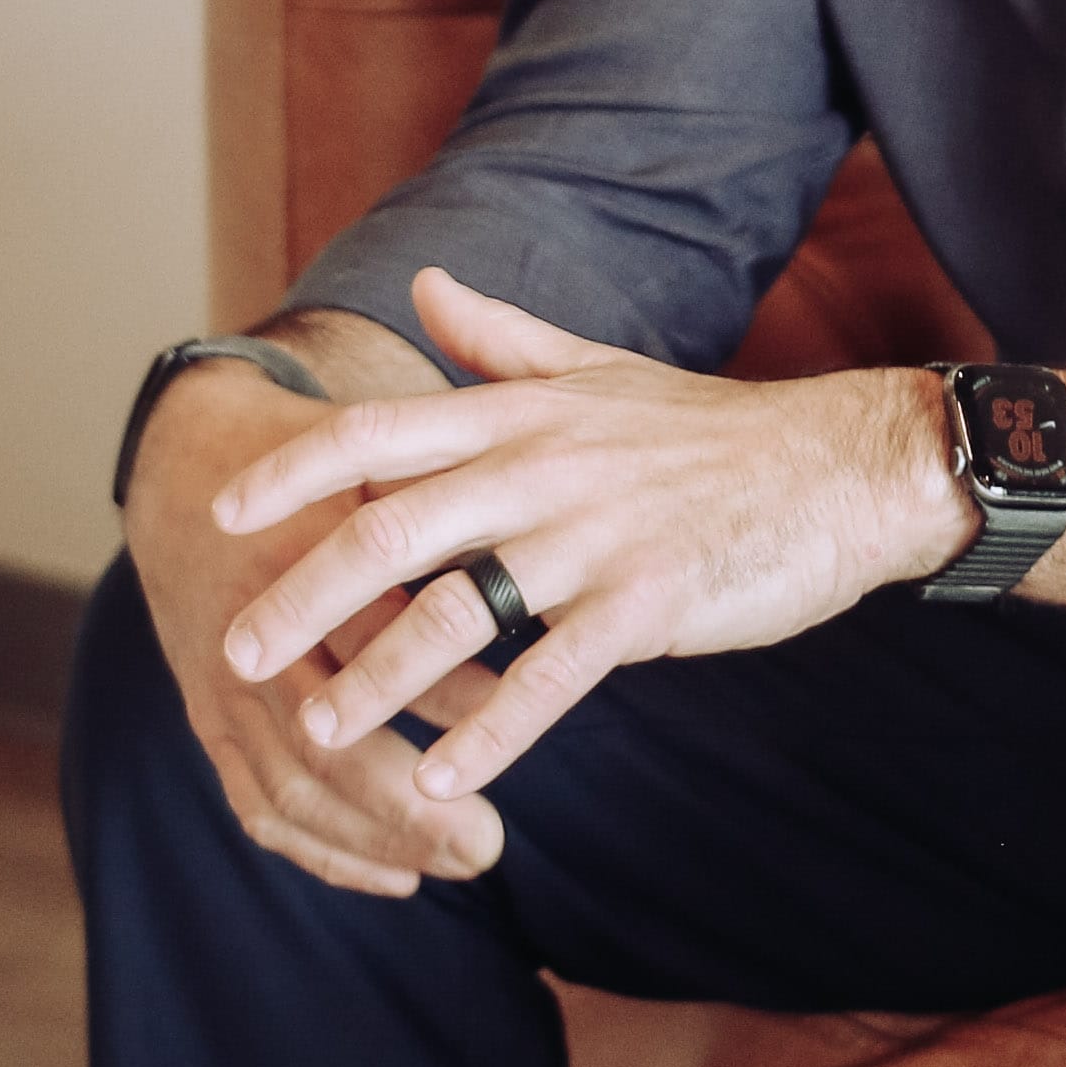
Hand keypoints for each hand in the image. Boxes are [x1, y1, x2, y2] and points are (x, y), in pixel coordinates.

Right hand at [116, 318, 506, 896]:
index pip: (373, 651)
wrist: (187, 470)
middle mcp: (248, 641)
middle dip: (406, 811)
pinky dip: (324, 851)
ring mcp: (218, 691)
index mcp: (297, 567)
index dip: (447, 699)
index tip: (519, 726)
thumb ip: (440, 535)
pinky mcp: (207, 722)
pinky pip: (256, 806)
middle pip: (321, 751)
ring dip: (373, 843)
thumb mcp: (380, 477)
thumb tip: (529, 618)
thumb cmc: (317, 469)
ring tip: (460, 861)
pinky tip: (396, 876)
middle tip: (488, 846)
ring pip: (288, 794)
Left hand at [210, 267, 962, 803]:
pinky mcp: (652, 601)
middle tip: (236, 655)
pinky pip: (553, 677)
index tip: (221, 515)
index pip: (379, 433)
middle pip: (393, 529)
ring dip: (379, 680)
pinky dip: (490, 732)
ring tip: (320, 732)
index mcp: (525, 413)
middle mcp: (546, 466)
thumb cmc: (714, 430)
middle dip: (302, 595)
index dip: (294, 473)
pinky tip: (440, 780)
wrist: (844, 467)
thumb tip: (428, 285)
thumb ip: (502, 342)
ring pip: (460, 611)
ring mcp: (598, 535)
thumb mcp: (601, 371)